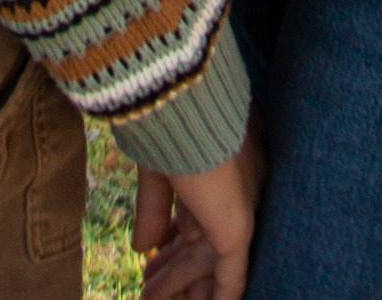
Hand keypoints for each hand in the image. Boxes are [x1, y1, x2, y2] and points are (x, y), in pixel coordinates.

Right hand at [133, 135, 262, 299]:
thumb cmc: (167, 120)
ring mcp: (239, 208)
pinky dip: (218, 298)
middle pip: (202, 240)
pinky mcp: (236, 230)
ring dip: (179, 284)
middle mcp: (237, 188)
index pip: (198, 213)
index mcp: (221, 165)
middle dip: (173, 267)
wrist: (181, 101)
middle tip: (148, 288)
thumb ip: (153, 208)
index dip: (172, 239)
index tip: (150, 258)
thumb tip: (142, 248)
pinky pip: (230, 277)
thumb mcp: (156, 167)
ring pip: (209, 261)